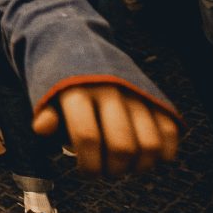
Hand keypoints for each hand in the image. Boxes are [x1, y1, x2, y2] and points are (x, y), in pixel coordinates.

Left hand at [33, 83, 179, 175]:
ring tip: (126, 164)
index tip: (86, 171)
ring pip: (150, 144)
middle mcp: (111, 89)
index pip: (88, 137)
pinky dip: (163, 152)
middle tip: (106, 170)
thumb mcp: (44, 93)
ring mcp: (136, 91)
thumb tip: (42, 127)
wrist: (77, 41)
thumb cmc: (60, 79)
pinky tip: (145, 154)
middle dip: (114, 170)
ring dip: (139, 166)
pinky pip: (170, 131)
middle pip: (122, 146)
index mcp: (78, 89)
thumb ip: (47, 113)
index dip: (89, 165)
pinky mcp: (155, 94)